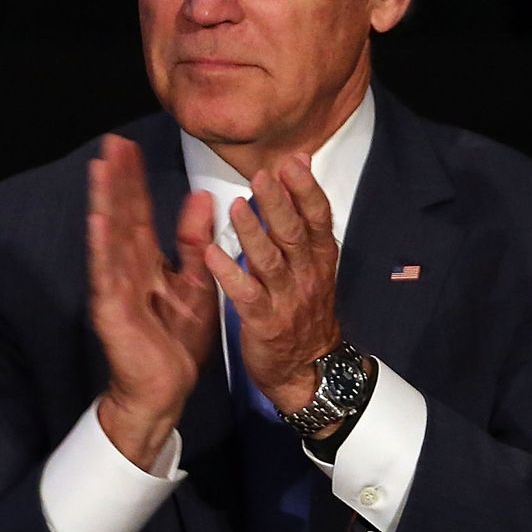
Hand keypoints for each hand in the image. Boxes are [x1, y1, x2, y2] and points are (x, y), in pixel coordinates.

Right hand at [88, 134, 217, 469]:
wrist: (165, 387)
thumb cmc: (176, 338)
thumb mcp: (195, 281)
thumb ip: (195, 242)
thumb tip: (201, 198)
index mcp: (145, 262)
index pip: (138, 213)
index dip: (133, 180)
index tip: (127, 146)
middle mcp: (125, 269)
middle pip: (120, 216)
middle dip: (116, 180)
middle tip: (111, 142)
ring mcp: (115, 288)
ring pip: (109, 238)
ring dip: (104, 203)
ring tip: (100, 168)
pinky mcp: (112, 310)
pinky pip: (108, 275)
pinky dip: (103, 247)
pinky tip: (99, 221)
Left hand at [205, 154, 343, 422]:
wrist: (308, 369)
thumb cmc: (304, 309)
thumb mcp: (312, 265)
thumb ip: (302, 220)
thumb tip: (298, 168)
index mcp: (318, 258)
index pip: (318, 218)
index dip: (306, 190)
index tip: (292, 163)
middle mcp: (306, 275)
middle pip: (294, 234)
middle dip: (279, 204)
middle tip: (262, 176)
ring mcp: (286, 299)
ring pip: (270, 262)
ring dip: (253, 234)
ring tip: (236, 207)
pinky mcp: (264, 322)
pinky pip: (247, 296)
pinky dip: (230, 275)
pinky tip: (213, 255)